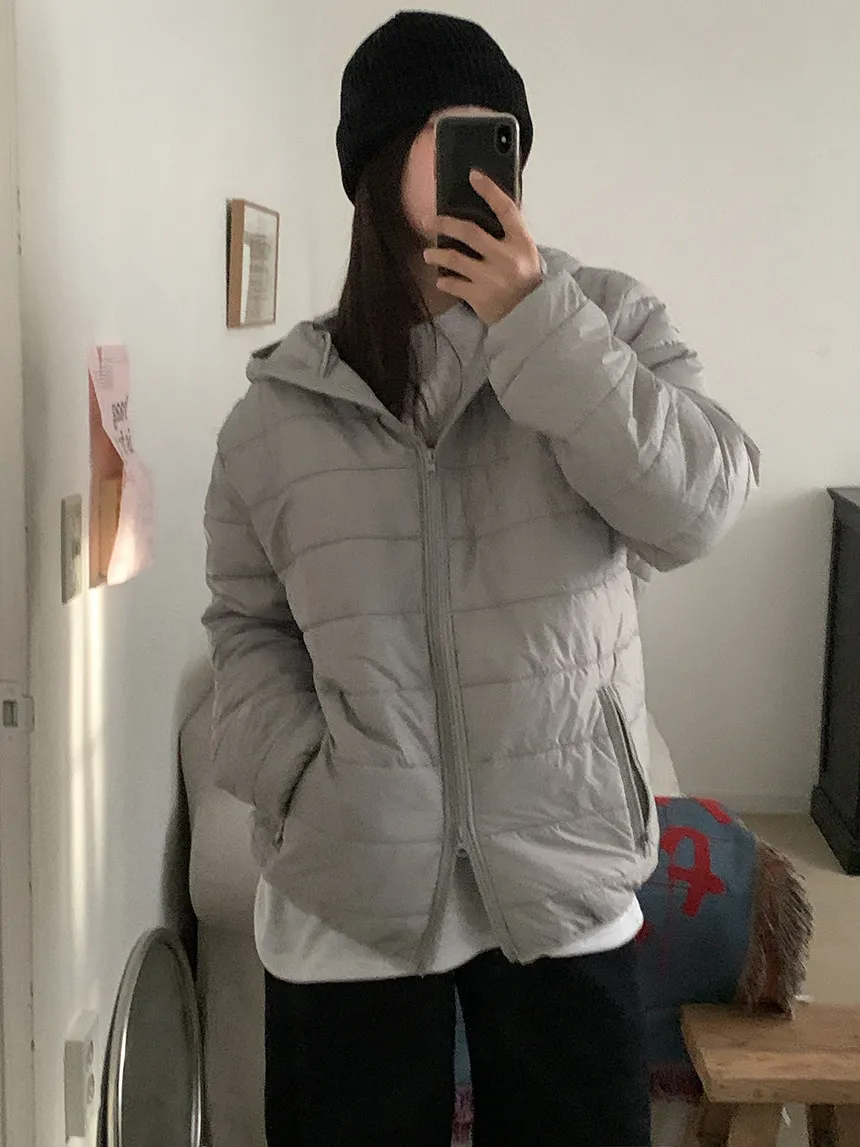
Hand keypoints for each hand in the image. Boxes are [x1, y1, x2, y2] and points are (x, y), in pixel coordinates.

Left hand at [423, 170, 542, 324]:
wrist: (531, 316)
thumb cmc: (526, 279)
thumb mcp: (525, 253)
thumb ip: (509, 235)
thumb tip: (487, 210)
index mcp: (521, 242)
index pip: (505, 209)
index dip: (489, 190)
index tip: (473, 175)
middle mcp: (506, 258)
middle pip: (469, 232)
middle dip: (445, 224)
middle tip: (431, 221)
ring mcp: (492, 278)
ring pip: (454, 259)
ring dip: (436, 254)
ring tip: (428, 253)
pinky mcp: (480, 298)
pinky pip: (453, 285)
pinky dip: (444, 281)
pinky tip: (441, 279)